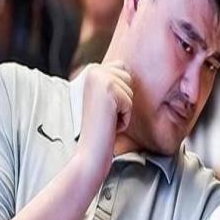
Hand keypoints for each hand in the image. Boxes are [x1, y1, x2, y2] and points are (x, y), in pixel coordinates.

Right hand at [77, 61, 132, 177]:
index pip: (122, 68)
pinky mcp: (108, 90)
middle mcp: (93, 70)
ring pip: (130, 91)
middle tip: (105, 114)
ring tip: (106, 119)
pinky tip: (109, 124)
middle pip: (129, 78)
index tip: (104, 107)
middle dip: (123, 100)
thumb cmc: (99, 128)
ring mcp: (100, 79)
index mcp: (91, 70)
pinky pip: (130, 104)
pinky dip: (124, 118)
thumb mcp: (106, 99)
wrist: (89, 151)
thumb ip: (114, 81)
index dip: (120, 92)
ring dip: (123, 110)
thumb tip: (129, 69)